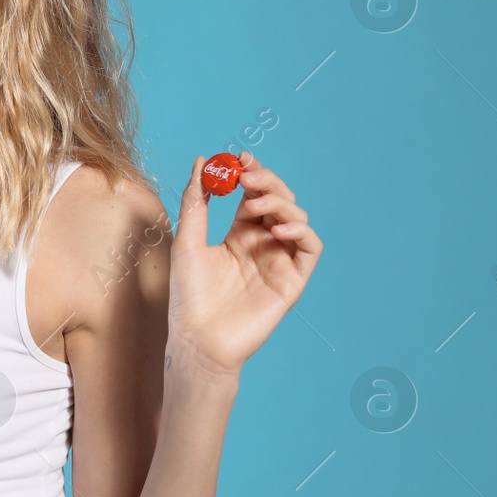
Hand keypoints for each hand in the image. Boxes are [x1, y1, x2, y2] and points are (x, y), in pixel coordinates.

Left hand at [168, 151, 322, 376]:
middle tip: (249, 175)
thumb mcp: (187, 241)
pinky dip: (301, 230)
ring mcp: (279, 261)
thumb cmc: (188, 296)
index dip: (251, 174)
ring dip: (280, 203)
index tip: (240, 158)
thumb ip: (195, 201)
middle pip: (278, 201)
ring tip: (255, 205)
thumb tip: (201, 161)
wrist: (197, 339)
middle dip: (267, 182)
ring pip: (296, 218)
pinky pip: (310, 248)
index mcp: (238, 235)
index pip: (253, 195)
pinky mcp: (292, 280)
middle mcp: (262, 245)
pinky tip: (279, 227)